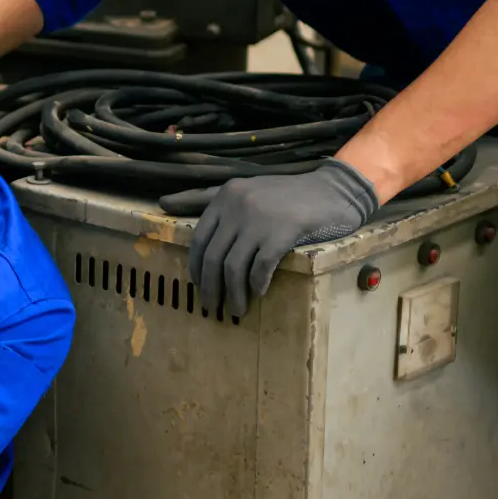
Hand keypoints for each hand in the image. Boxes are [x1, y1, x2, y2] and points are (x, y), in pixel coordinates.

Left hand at [172, 159, 378, 316]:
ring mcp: (260, 218)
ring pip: (234, 266)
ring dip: (233, 293)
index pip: (198, 238)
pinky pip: (261, 266)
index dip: (195, 267)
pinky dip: (257, 283)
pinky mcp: (283, 231)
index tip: (198, 285)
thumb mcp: (244, 190)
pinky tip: (258, 293)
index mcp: (225, 196)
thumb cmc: (288, 195)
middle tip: (213, 306)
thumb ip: (204, 197)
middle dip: (210, 287)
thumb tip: (162, 202)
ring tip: (236, 309)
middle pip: (212, 256)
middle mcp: (237, 204)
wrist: (335, 189)